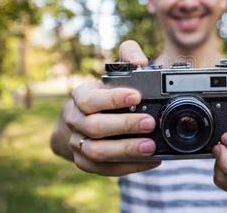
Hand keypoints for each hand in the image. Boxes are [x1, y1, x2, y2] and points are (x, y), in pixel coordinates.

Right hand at [65, 40, 160, 175]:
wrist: (81, 120)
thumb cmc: (105, 93)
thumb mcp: (115, 72)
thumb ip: (128, 56)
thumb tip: (140, 61)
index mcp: (80, 97)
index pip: (90, 99)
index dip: (113, 98)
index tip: (137, 95)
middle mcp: (75, 121)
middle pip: (95, 127)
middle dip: (125, 125)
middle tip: (150, 123)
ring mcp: (78, 144)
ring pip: (97, 151)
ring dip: (126, 150)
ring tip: (151, 146)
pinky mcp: (86, 163)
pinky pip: (105, 169)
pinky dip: (129, 166)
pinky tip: (151, 160)